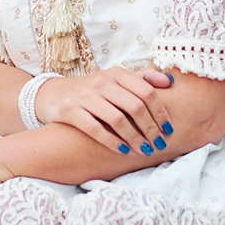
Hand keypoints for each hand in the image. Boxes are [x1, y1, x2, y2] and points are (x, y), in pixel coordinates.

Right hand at [34, 66, 173, 156]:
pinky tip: (122, 150)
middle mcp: (102, 82)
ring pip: (117, 119)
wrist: (53, 94)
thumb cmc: (92, 89)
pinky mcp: (70, 110)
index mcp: (117, 74)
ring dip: (135, 138)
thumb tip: (170, 81)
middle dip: (151, 128)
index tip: (169, 128)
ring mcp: (85, 96)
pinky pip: (95, 129)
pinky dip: (111, 141)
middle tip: (159, 144)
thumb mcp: (115, 79)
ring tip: (144, 151)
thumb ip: (142, 78)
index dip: (161, 111)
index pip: (146, 91)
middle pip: (135, 106)